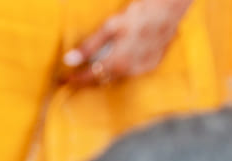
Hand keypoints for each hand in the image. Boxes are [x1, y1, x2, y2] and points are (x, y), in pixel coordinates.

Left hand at [62, 0, 192, 85]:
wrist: (169, 8)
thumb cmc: (138, 14)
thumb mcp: (110, 27)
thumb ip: (89, 46)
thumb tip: (69, 60)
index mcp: (118, 63)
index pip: (90, 77)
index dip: (75, 79)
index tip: (62, 80)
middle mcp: (130, 71)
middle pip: (103, 80)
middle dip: (87, 78)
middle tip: (73, 75)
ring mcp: (143, 68)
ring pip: (117, 77)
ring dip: (104, 74)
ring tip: (92, 68)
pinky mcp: (153, 64)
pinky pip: (131, 72)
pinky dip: (120, 69)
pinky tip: (116, 62)